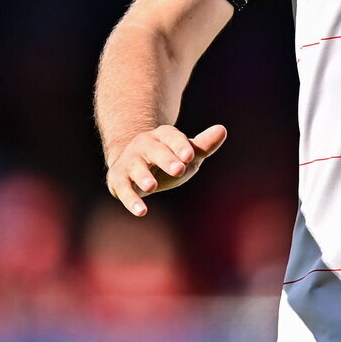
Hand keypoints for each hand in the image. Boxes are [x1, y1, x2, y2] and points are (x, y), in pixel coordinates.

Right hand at [106, 123, 226, 216]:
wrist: (132, 162)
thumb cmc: (168, 158)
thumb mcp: (186, 152)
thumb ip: (203, 145)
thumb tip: (222, 130)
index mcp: (164, 135)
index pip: (173, 137)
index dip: (181, 145)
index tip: (190, 155)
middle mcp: (145, 145)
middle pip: (156, 151)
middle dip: (167, 159)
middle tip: (179, 169)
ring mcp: (130, 161)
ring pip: (137, 168)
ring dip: (144, 177)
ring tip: (152, 186)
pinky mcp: (118, 178)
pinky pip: (124, 189)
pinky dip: (131, 200)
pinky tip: (142, 212)